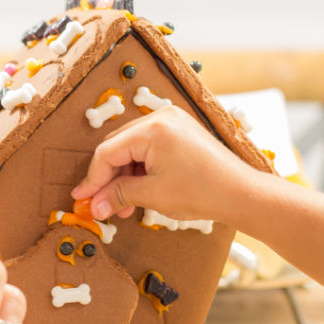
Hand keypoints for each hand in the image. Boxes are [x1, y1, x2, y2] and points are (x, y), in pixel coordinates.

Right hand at [71, 105, 255, 221]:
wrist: (241, 193)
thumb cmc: (204, 191)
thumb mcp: (153, 195)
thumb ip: (119, 195)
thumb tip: (94, 204)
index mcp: (153, 128)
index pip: (108, 151)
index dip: (93, 178)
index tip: (82, 198)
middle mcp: (162, 118)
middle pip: (118, 147)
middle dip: (108, 178)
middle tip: (100, 204)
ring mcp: (173, 122)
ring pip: (132, 149)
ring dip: (124, 177)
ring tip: (122, 206)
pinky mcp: (180, 132)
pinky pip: (149, 148)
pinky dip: (140, 170)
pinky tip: (138, 193)